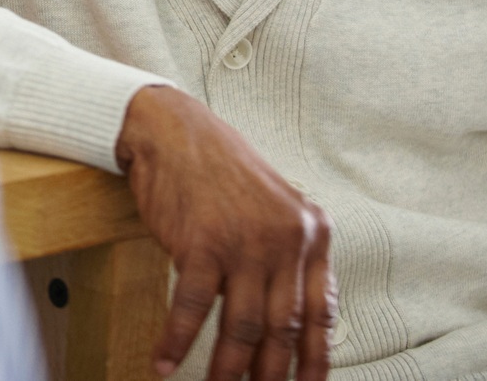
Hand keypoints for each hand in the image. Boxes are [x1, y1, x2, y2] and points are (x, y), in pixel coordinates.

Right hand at [115, 85, 335, 380]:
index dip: (315, 359)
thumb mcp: (273, 206)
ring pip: (243, 327)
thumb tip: (293, 318)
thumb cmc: (218, 169)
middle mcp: (286, 238)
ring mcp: (244, 241)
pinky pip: (192, 308)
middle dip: (270, 373)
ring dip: (227, 369)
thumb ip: (286, 255)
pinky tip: (165, 362)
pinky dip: (176, 340)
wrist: (172, 129)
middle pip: (283, 327)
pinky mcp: (201, 242)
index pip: (321, 311)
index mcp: (310, 232)